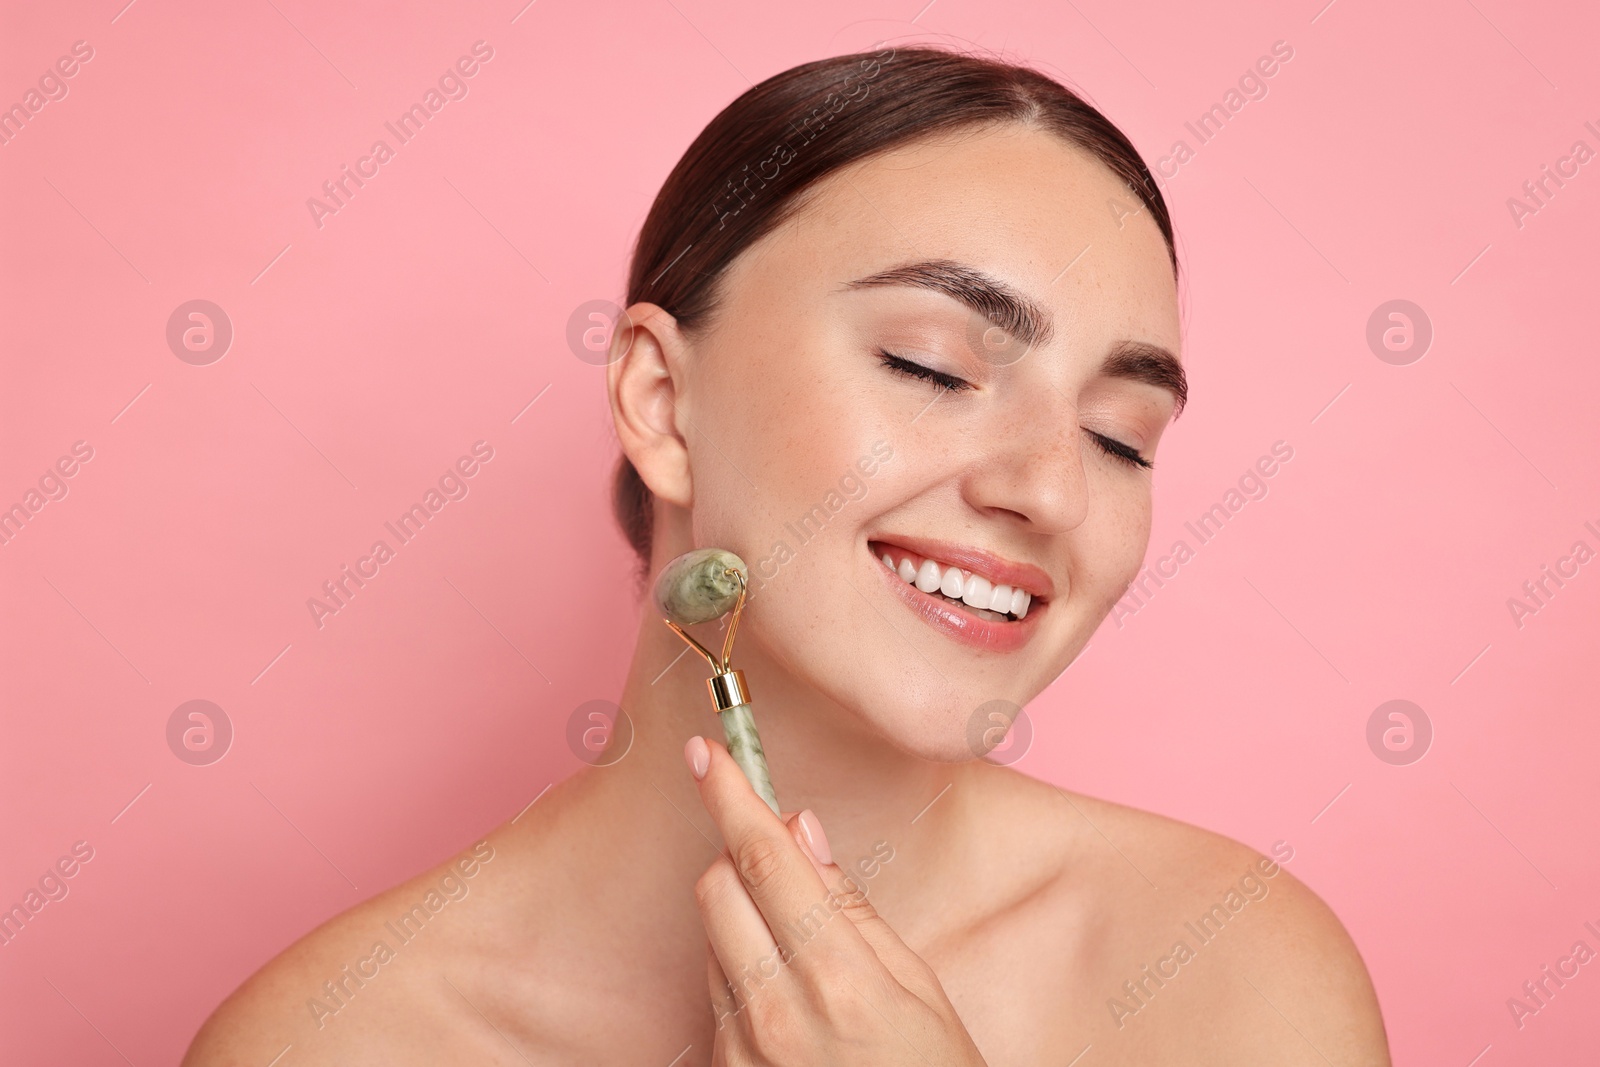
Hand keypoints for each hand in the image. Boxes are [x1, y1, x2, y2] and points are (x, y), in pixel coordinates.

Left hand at [682, 735, 988, 1065]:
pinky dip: (741, 973)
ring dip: (741, 919)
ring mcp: (742, 1049)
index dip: (731, 795)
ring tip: (803, 954)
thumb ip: (852, 906)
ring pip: (711, 939)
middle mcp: (776, 1011)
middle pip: (716, 887)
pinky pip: (714, 996)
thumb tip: (803, 832)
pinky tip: (788, 999)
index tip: (705, 750)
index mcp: (839, 976)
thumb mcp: (921, 989)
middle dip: (736, 856)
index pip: (765, 858)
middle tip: (776, 858)